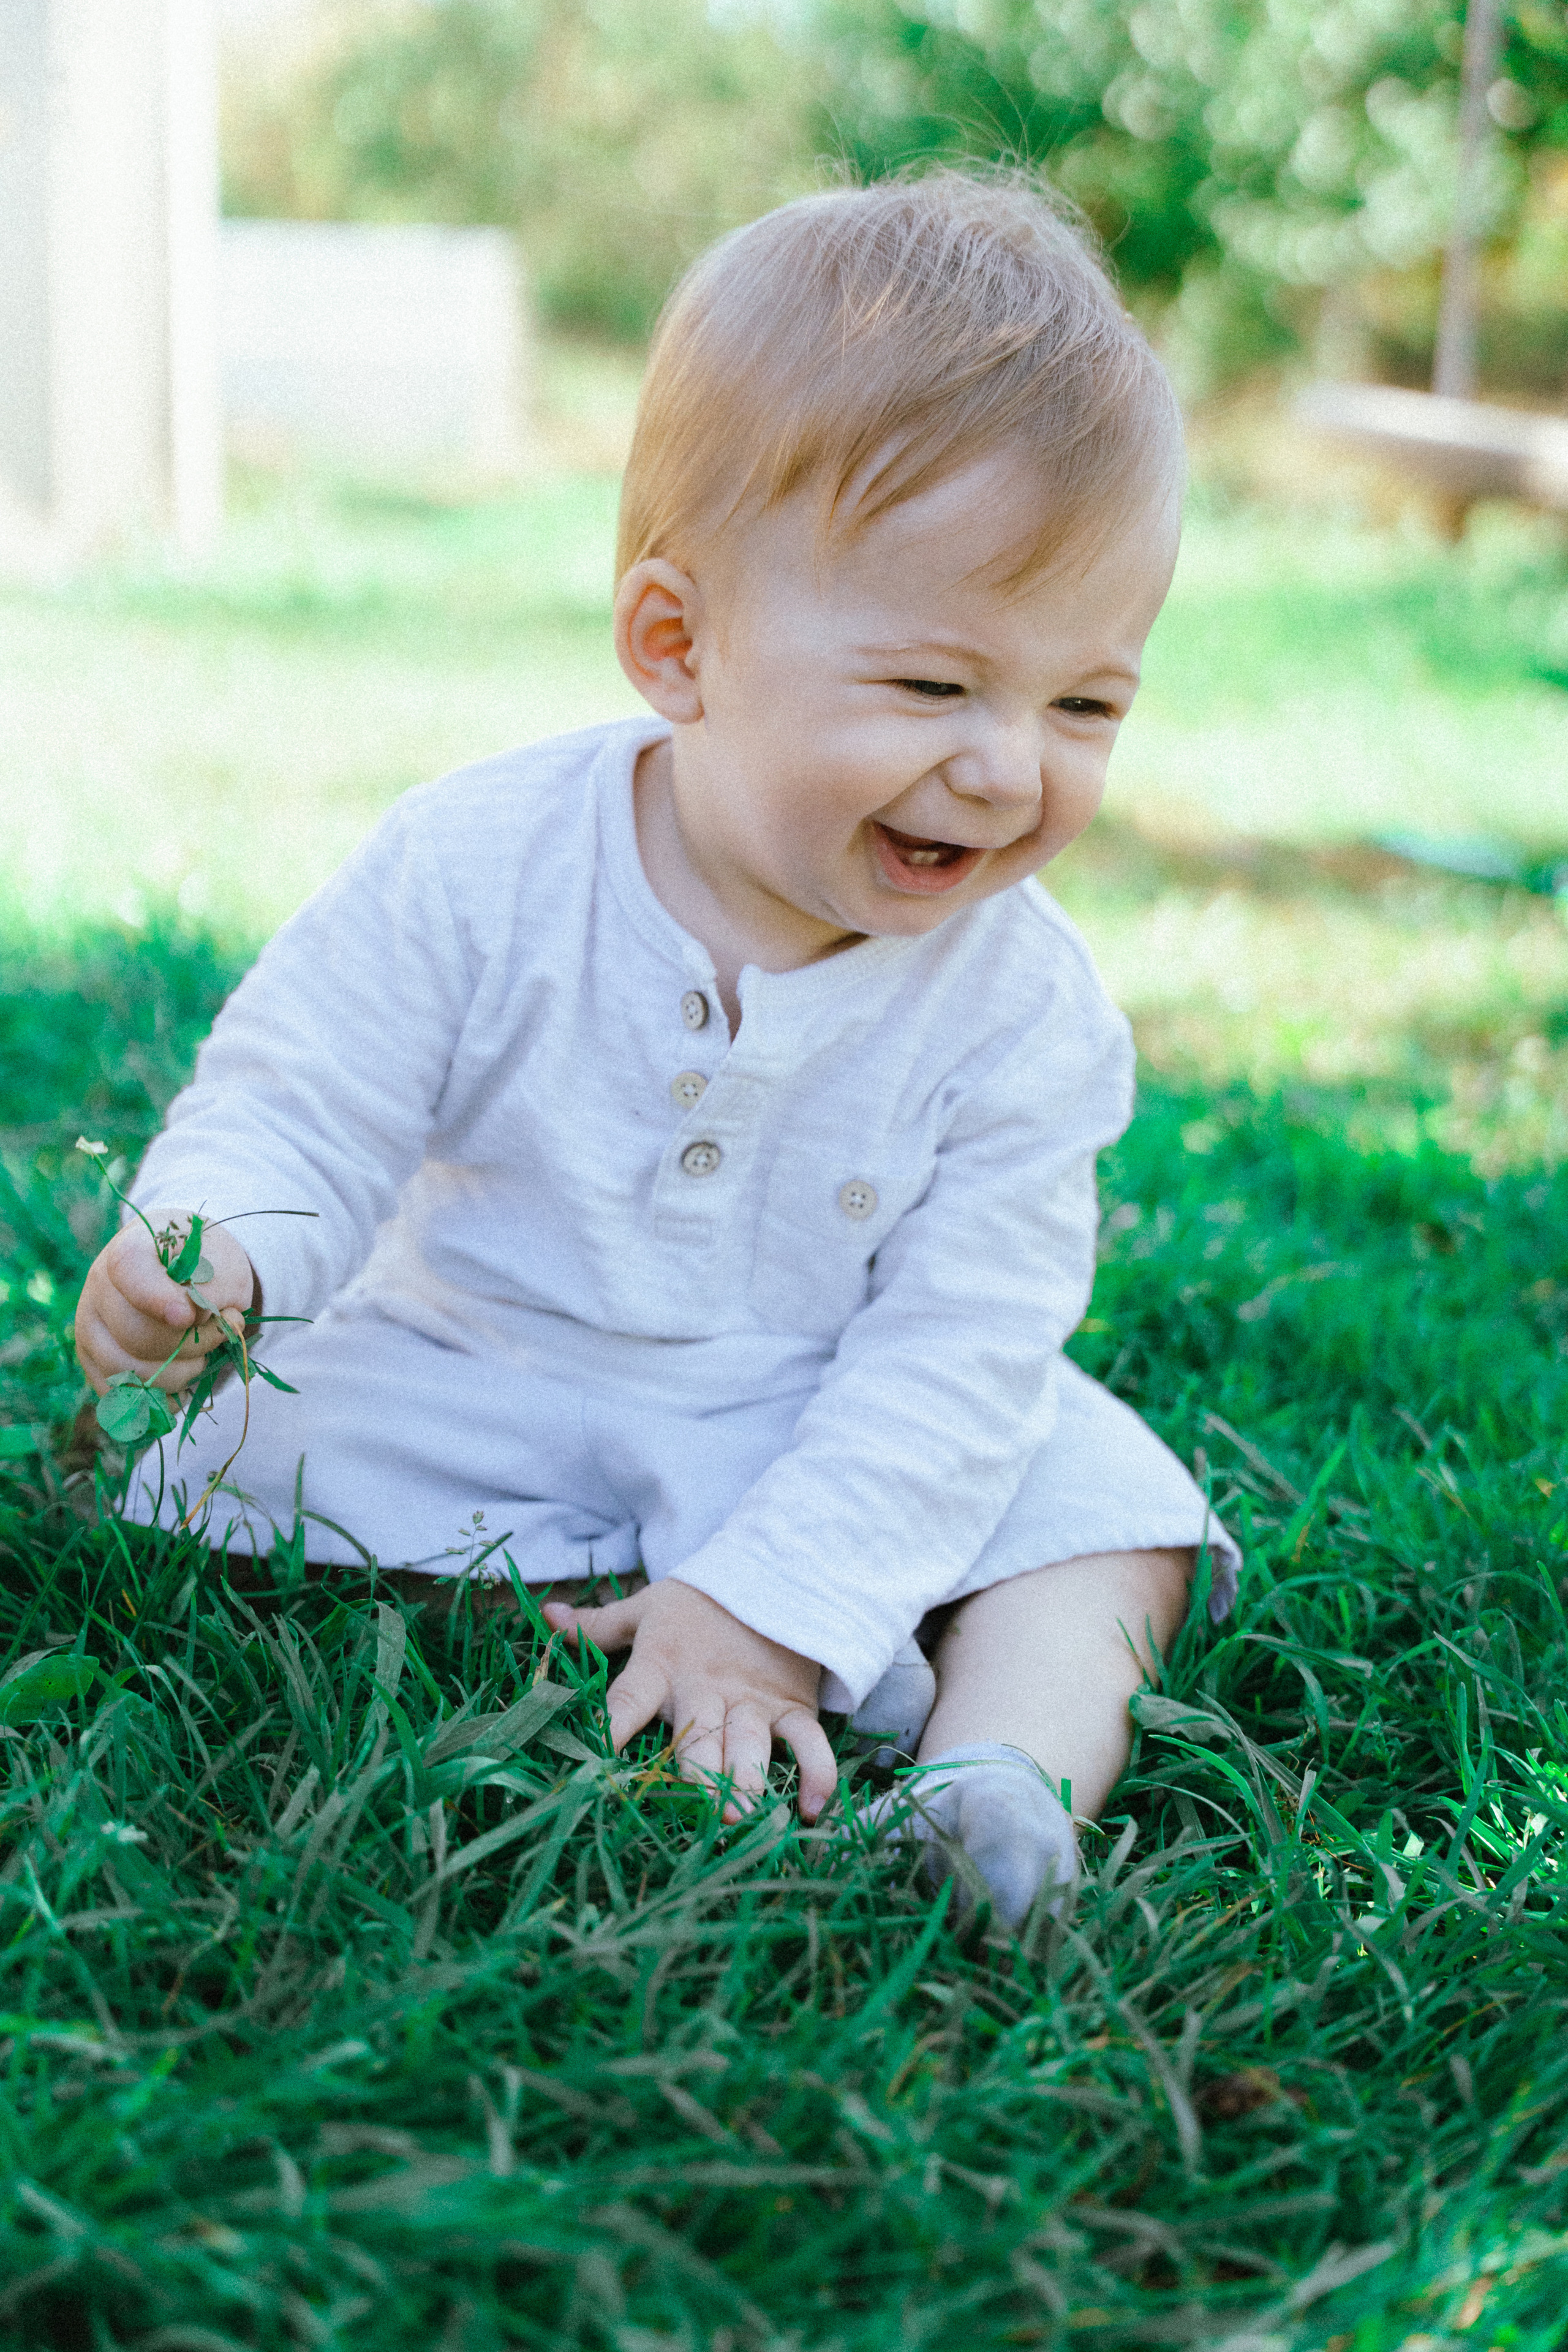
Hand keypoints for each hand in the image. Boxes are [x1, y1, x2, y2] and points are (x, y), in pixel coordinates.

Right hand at [74, 1218, 256, 1397]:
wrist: (188, 1273)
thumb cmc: (207, 1266)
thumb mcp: (223, 1266)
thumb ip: (212, 1291)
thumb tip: (192, 1323)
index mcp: (130, 1249)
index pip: (130, 1272)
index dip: (157, 1299)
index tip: (188, 1317)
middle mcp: (98, 1287)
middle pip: (136, 1336)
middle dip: (190, 1346)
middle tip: (219, 1334)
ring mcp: (89, 1326)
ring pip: (128, 1372)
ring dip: (179, 1375)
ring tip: (202, 1358)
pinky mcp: (92, 1361)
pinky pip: (119, 1395)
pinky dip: (158, 1399)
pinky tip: (183, 1385)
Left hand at [543, 1580, 837, 1823]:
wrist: (773, 1571)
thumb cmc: (699, 1604)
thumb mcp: (645, 1608)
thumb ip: (597, 1624)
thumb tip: (545, 1614)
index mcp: (662, 1666)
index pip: (628, 1699)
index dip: (609, 1729)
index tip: (589, 1767)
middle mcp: (706, 1690)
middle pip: (698, 1738)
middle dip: (699, 1777)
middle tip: (700, 1814)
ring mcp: (752, 1702)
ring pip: (750, 1746)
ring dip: (748, 1782)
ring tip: (745, 1820)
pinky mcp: (792, 1706)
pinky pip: (809, 1742)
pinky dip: (817, 1774)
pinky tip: (814, 1809)